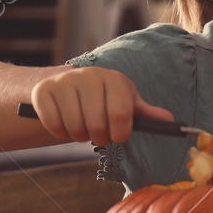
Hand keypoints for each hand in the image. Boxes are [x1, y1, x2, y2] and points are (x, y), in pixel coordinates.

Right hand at [30, 66, 174, 146]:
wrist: (65, 89)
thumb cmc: (102, 101)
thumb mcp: (125, 104)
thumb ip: (145, 114)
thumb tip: (170, 119)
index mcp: (114, 79)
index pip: (122, 114)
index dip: (120, 133)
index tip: (117, 137)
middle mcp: (89, 75)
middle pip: (97, 125)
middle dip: (98, 138)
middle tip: (97, 135)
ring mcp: (64, 81)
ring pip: (74, 127)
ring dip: (78, 136)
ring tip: (81, 127)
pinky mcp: (43, 90)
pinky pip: (53, 124)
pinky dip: (58, 132)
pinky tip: (63, 123)